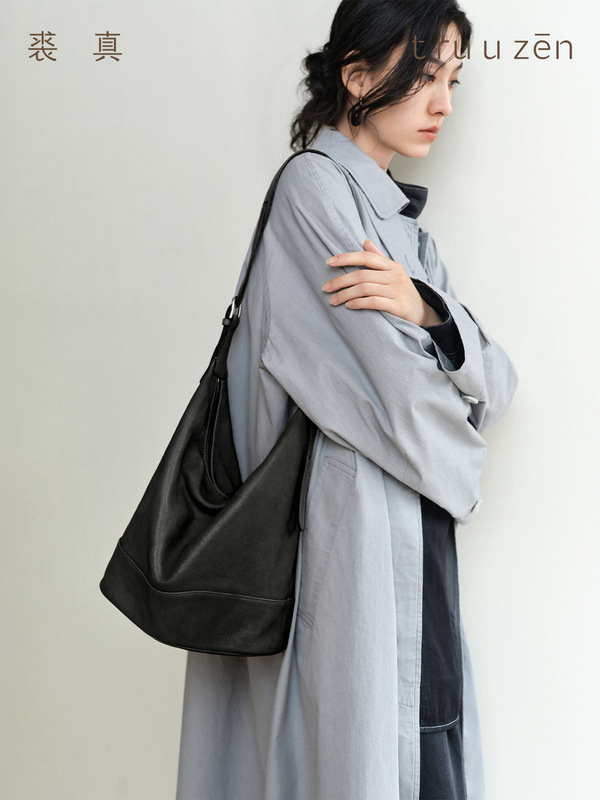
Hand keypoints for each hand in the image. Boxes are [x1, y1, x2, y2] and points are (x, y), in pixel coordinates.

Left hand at [322, 239, 442, 326]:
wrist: (423, 313)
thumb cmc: (403, 292)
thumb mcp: (394, 273)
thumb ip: (379, 258)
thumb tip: (365, 241)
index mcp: (392, 265)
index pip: (367, 257)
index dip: (346, 258)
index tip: (329, 262)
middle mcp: (395, 276)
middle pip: (362, 274)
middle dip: (340, 281)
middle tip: (326, 288)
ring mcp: (397, 291)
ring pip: (365, 288)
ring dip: (345, 294)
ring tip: (333, 300)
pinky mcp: (398, 306)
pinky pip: (373, 302)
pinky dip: (358, 303)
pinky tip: (348, 305)